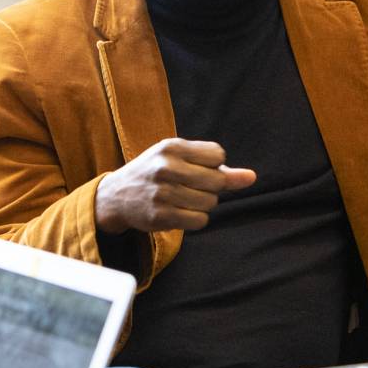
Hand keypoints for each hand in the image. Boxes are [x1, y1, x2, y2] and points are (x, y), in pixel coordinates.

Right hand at [94, 138, 256, 234]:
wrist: (116, 196)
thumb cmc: (155, 173)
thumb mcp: (179, 159)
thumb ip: (217, 166)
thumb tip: (251, 177)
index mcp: (172, 146)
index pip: (218, 155)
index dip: (214, 165)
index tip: (198, 169)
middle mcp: (166, 167)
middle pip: (217, 180)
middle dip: (212, 186)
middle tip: (194, 187)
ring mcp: (162, 192)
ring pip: (210, 202)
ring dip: (204, 204)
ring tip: (185, 199)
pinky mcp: (160, 215)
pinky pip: (200, 220)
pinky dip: (196, 219)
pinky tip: (181, 212)